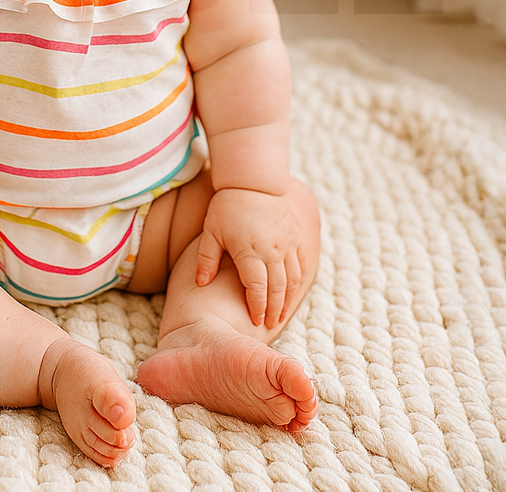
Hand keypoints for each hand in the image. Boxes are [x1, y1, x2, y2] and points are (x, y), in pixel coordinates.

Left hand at [195, 186, 307, 327]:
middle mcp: (272, 250)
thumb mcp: (211, 231)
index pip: (257, 288)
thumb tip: (201, 283)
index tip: (255, 320)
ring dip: (289, 300)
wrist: (254, 180)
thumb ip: (206, 258)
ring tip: (282, 315)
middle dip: (274, 309)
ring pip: (293, 280)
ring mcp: (288, 243)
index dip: (257, 307)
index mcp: (250, 251)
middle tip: (270, 324)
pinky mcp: (298, 236)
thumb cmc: (228, 205)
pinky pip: (304, 265)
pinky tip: (295, 293)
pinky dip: (301, 282)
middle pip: (277, 288)